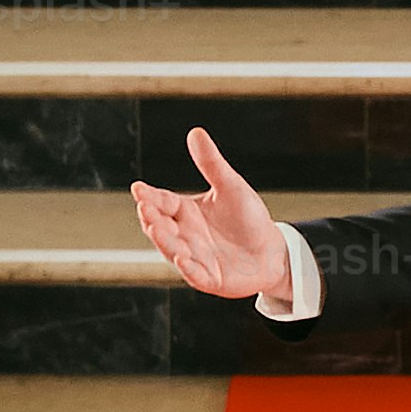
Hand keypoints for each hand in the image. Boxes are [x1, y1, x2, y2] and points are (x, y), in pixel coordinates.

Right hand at [127, 126, 290, 301]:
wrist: (272, 251)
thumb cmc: (248, 218)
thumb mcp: (230, 186)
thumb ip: (211, 164)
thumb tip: (196, 132)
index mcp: (185, 212)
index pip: (162, 201)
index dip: (149, 196)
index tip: (138, 188)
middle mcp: (185, 235)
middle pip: (162, 227)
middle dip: (152, 218)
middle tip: (145, 208)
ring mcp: (195, 258)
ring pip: (173, 250)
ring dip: (164, 241)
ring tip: (156, 228)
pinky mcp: (210, 278)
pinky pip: (195, 275)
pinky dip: (188, 269)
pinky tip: (183, 260)